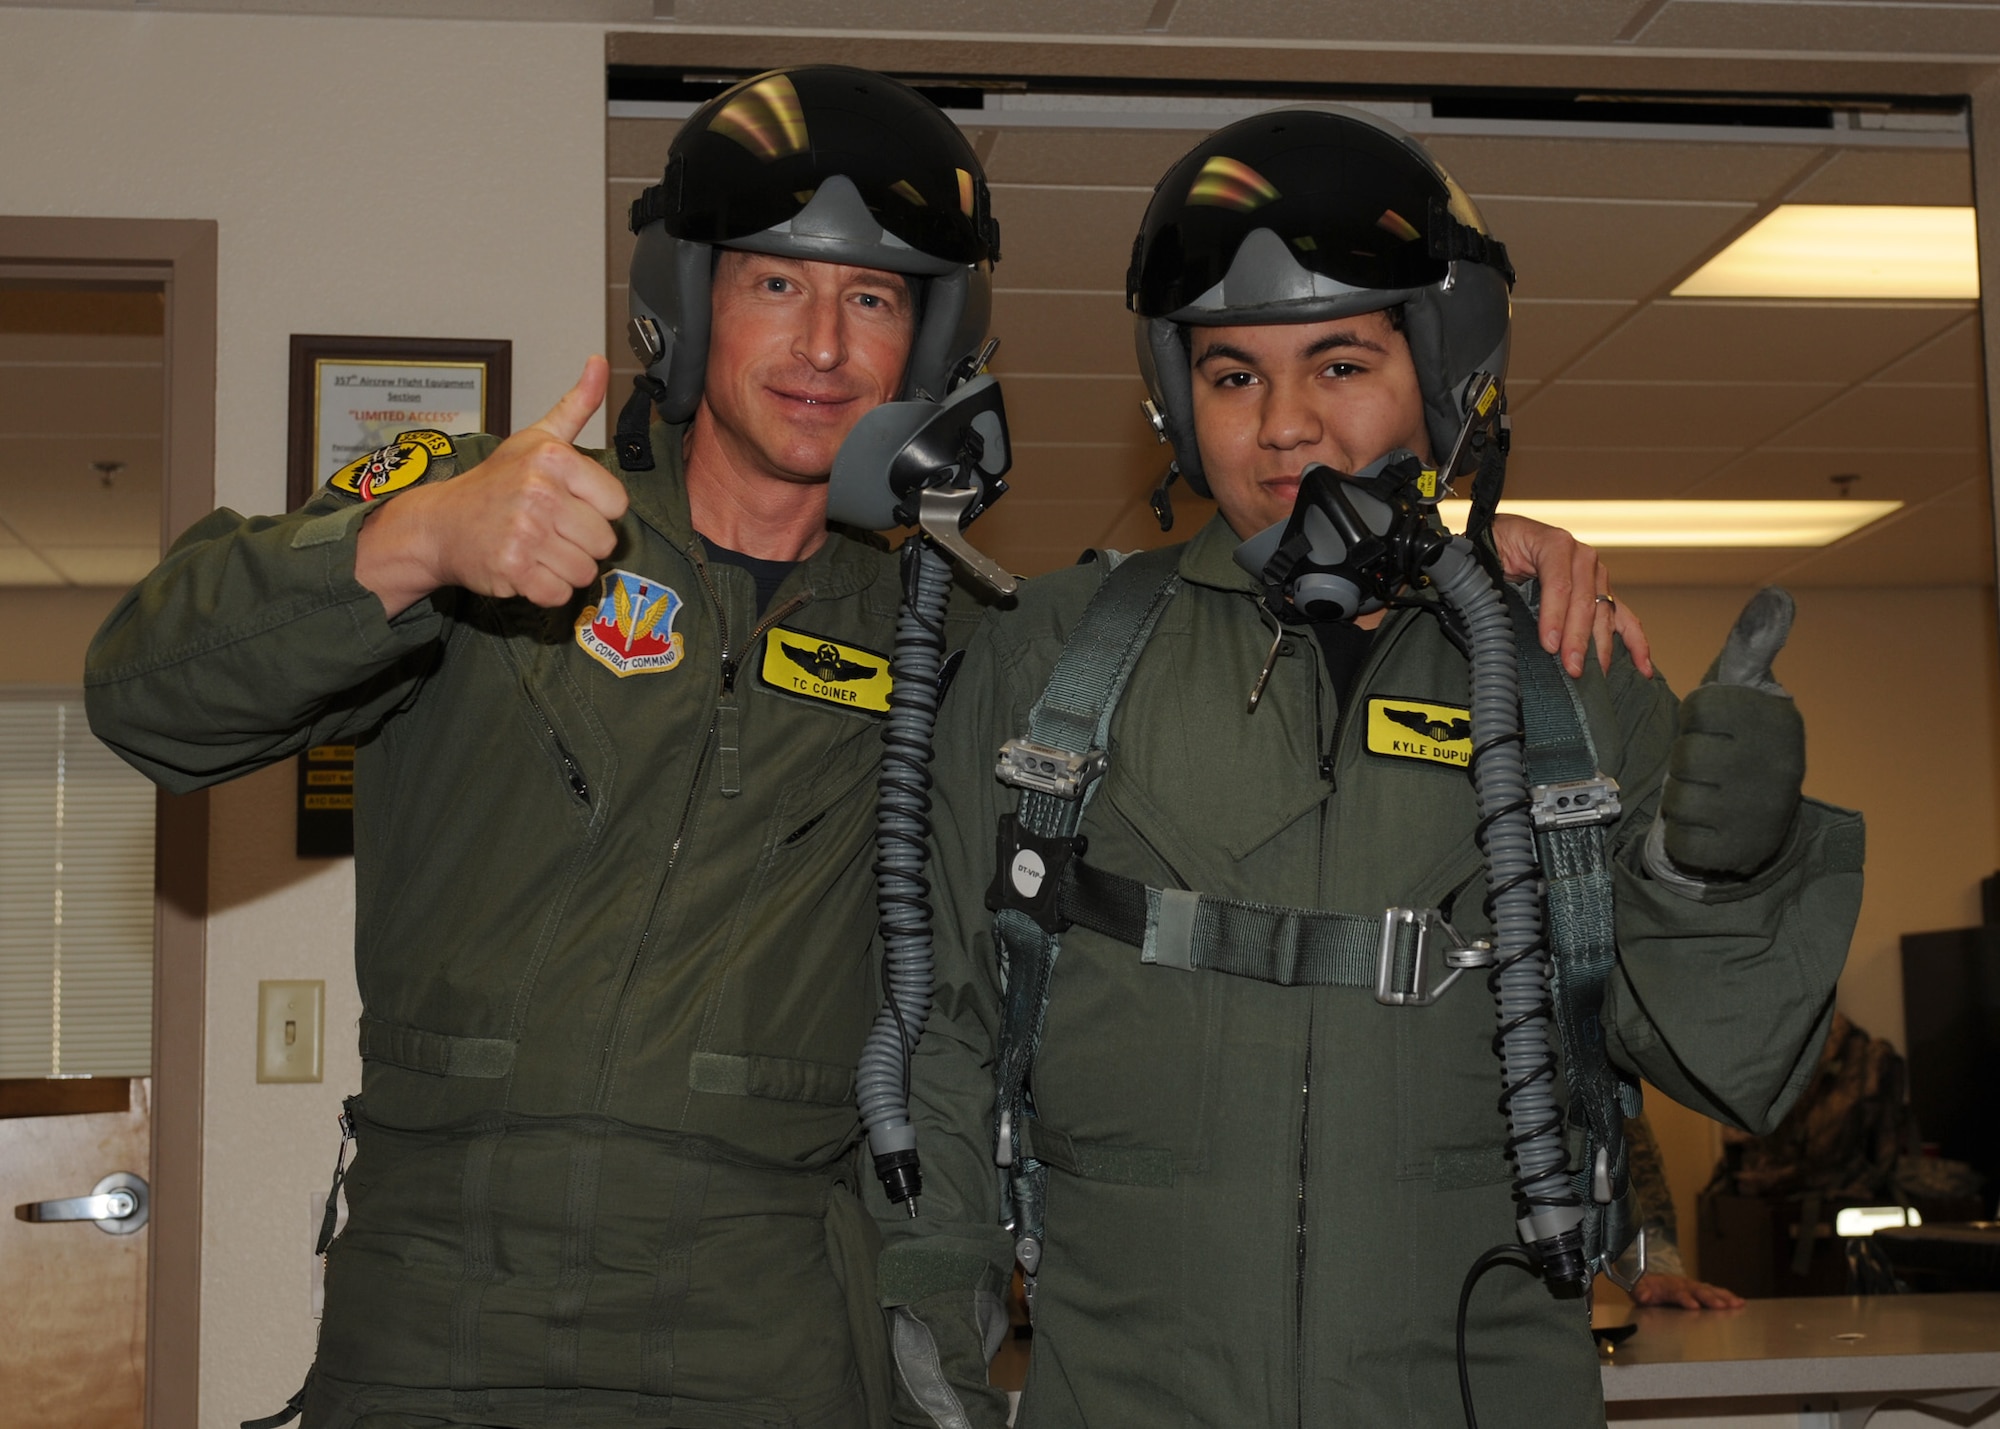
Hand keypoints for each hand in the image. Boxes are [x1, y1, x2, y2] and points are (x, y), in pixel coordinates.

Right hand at [355, 357, 627, 616]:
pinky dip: (546, 589)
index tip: (569, 504)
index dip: (596, 510)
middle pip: (605, 541)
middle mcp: (540, 492)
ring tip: (537, 548)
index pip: (617, 504)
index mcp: (553, 459)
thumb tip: (600, 363)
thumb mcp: (537, 438)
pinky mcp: (511, 568)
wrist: (439, 524)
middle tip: (550, 530)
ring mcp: (524, 532)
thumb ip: (576, 405)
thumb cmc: (494, 482)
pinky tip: (526, 568)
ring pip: (585, 571)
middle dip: (582, 542)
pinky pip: (559, 593)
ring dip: (565, 567)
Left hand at [1488, 513, 1652, 679]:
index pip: (1559, 584)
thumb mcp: (1490, 557)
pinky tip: (1642, 666)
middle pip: (1585, 602)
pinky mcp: (1603, 593)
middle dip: (1579, 639)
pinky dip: (1635, 642)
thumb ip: (1495, 580)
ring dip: (1601, 647)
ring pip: (1604, 613)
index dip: (1555, 616)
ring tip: (1596, 674)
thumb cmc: (1496, 548)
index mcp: (1554, 543)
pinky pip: (1624, 617)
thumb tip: (1496, 616)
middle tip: (1572, 668)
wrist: (1504, 537)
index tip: (1549, 645)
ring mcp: (1596, 575)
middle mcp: (1581, 557)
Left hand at [1630, 1272, 1744, 1309]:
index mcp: (1667, 1285)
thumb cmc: (1645, 1288)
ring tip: (1737, 1304)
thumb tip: (1644, 1295)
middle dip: (1710, 1298)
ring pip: (1709, 1290)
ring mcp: (1692, 1286)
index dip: (1685, 1298)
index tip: (1694, 1306)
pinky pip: (1714, 1292)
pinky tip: (1739, 1302)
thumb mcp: (1636, 1289)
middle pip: (1698, 1290)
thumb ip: (1638, 1291)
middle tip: (1722, 1306)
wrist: (1648, 1281)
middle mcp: (1682, 1284)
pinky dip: (1727, 1296)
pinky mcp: (1699, 1290)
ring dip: (1723, 1297)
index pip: (1677, 1292)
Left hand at [1658, 588, 1804, 877]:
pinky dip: (1684, 834)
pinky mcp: (1737, 853)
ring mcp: (1759, 813)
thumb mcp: (1745, 690)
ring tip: (1711, 795)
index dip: (1697, 721)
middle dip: (1688, 763)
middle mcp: (1778, 766)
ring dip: (1683, 798)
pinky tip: (1709, 826)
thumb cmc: (1741, 745)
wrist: (1762, 824)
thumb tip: (1777, 594)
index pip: (1700, 710)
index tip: (1717, 729)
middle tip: (1712, 768)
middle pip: (1686, 756)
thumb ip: (1752, 644)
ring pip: (1679, 797)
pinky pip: (1680, 838)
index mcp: (1778, 721)